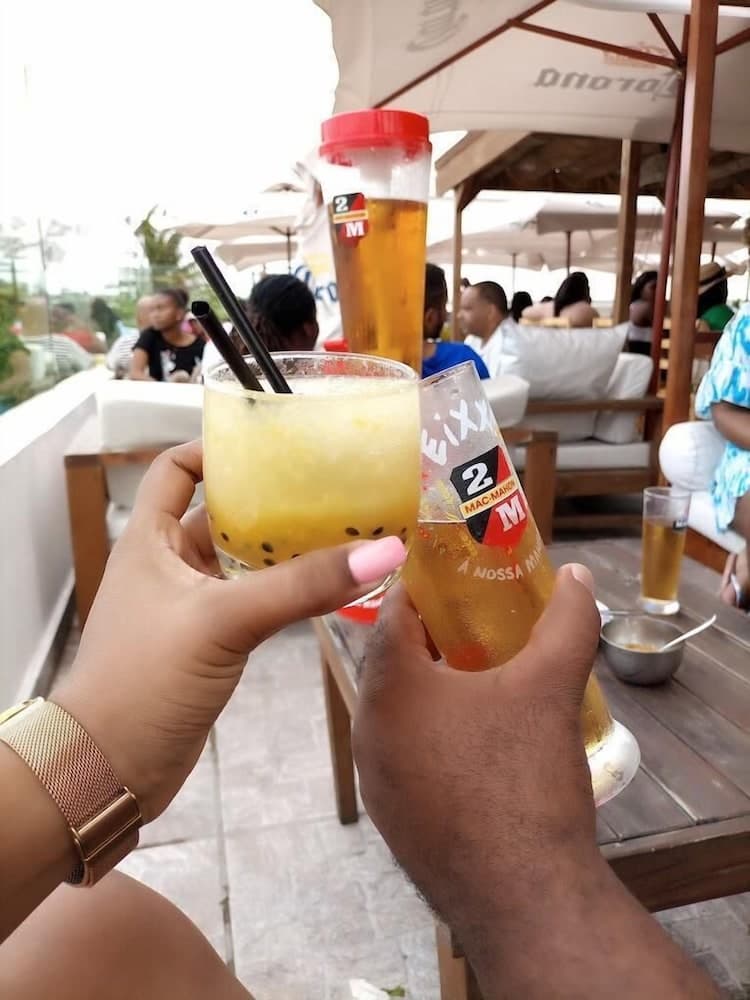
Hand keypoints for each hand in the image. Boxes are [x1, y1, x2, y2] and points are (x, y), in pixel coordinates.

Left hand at [54, 441, 405, 821]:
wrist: (109, 770)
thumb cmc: (145, 680)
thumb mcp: (223, 620)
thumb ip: (301, 586)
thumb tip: (383, 551)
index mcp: (149, 540)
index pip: (177, 469)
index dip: (218, 449)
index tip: (274, 443)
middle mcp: (167, 565)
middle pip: (221, 513)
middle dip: (271, 499)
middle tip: (332, 487)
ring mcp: (188, 606)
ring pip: (241, 561)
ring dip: (284, 548)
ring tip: (344, 529)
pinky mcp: (207, 643)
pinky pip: (251, 600)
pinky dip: (284, 590)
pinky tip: (326, 586)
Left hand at [353, 566, 601, 939]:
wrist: (527, 901)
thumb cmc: (526, 781)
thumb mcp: (551, 687)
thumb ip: (566, 621)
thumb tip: (578, 576)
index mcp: (389, 689)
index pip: (393, 614)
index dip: (426, 588)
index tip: (457, 576)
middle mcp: (367, 732)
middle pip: (392, 663)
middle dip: (433, 639)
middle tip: (479, 626)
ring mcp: (375, 783)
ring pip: (398, 714)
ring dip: (433, 690)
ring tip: (484, 681)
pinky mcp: (393, 822)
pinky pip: (405, 757)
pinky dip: (432, 736)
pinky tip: (479, 744)